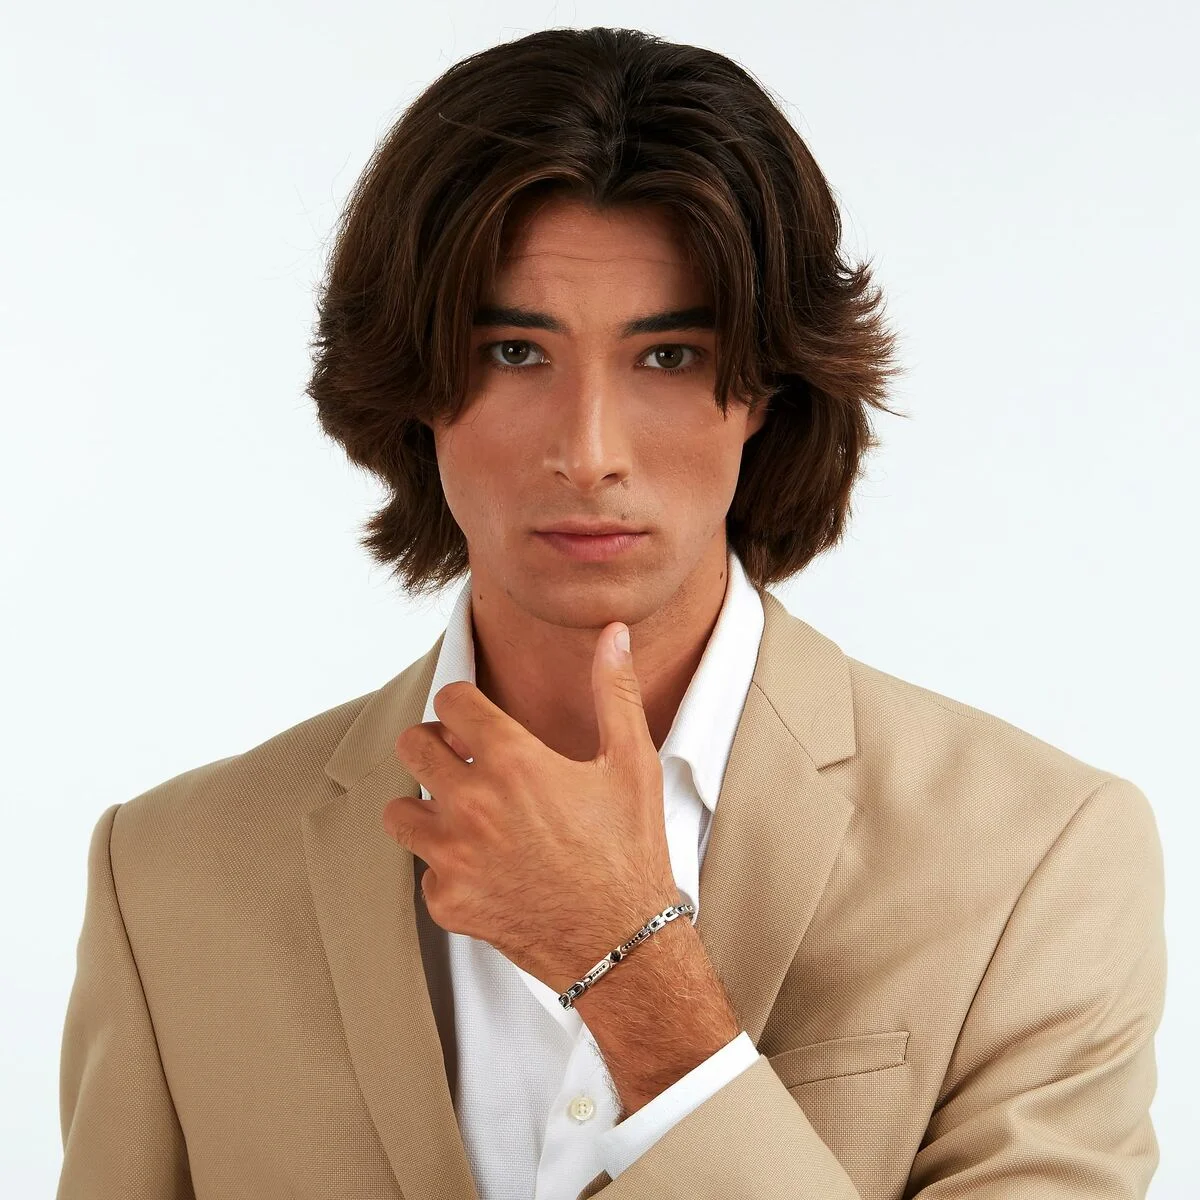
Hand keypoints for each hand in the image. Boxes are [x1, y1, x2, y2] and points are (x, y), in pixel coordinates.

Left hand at [382, 622, 679, 991]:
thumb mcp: (631, 763)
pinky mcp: (448, 901)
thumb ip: (614, 692)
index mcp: (512, 761)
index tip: (476, 719)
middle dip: (435, 745)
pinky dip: (448, 869)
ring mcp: (453, 856)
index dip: (463, 704)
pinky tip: (487, 869)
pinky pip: (425, 871)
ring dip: (427, 806)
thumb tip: (613, 635)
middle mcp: (471, 804)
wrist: (624, 943)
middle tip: (465, 761)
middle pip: (411, 745)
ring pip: (399, 810)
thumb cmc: (630, 852)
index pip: (449, 700)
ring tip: (467, 816)